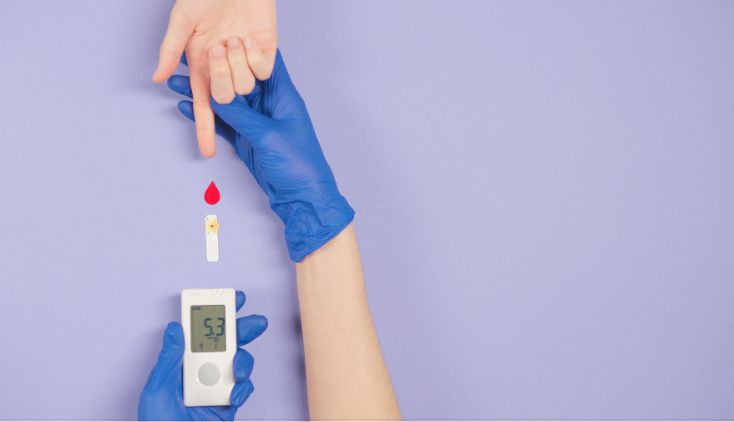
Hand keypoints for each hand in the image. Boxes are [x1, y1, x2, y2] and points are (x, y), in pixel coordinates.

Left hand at [138, 291, 267, 419]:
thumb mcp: (157, 390)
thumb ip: (169, 359)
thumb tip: (174, 328)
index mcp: (180, 365)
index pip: (199, 334)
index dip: (214, 315)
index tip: (230, 299)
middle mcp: (199, 374)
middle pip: (226, 344)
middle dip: (243, 330)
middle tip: (256, 322)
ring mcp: (215, 389)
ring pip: (238, 364)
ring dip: (244, 362)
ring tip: (239, 369)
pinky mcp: (227, 406)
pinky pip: (242, 390)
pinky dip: (243, 389)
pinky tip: (236, 394)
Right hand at [153, 0, 277, 157]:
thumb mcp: (182, 21)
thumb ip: (170, 50)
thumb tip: (157, 78)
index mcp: (203, 65)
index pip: (205, 105)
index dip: (206, 128)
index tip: (205, 151)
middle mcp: (225, 68)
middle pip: (227, 98)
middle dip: (221, 78)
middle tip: (217, 49)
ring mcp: (247, 61)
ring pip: (245, 86)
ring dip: (237, 63)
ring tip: (232, 38)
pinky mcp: (268, 53)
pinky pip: (264, 71)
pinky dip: (256, 58)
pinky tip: (249, 39)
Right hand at [167, 50, 353, 261]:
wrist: (303, 198)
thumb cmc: (299, 164)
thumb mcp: (267, 135)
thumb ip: (241, 115)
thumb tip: (216, 95)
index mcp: (282, 95)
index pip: (261, 64)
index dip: (241, 50)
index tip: (218, 38)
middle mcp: (268, 104)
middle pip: (237, 79)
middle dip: (213, 69)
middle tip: (186, 57)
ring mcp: (256, 121)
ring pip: (225, 101)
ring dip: (202, 93)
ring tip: (176, 82)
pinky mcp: (247, 138)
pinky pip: (223, 123)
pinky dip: (205, 116)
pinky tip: (186, 107)